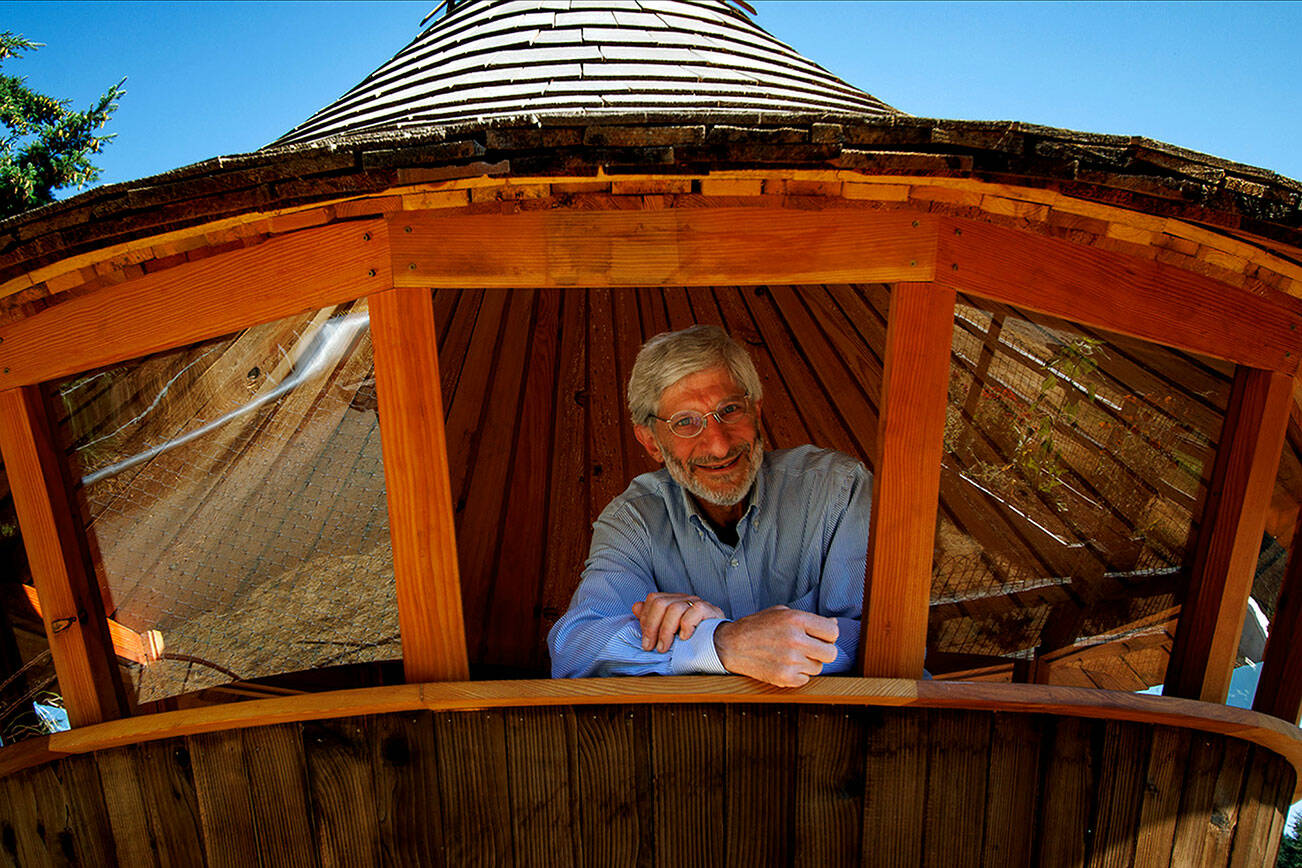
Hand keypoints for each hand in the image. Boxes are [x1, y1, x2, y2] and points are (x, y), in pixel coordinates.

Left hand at [632, 592, 725, 652]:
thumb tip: (636, 607)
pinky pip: (693, 612)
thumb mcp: (669, 633)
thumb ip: (653, 619)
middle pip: (660, 602)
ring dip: (666, 631)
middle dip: (652, 627)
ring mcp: (698, 603)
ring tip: (665, 647)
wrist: (723, 646)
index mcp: (675, 601)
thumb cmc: (694, 641)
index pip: (653, 599)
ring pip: (674, 609)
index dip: (645, 619)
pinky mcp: (710, 610)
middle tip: (651, 647)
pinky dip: (686, 627)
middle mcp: (685, 599)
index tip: (646, 640)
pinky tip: (685, 638)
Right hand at [713, 606, 838, 687]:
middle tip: (811, 649)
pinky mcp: (784, 677)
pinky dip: (798, 675)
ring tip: (792, 655)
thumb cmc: (757, 626)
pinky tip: (785, 665)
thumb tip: (834, 624)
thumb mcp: (782, 612)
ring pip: (818, 668)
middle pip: (831, 653)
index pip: (833, 632)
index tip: (820, 636)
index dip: (828, 635)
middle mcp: (796, 640)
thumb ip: (809, 619)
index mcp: (796, 619)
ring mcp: (790, 661)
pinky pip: (805, 679)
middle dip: (823, 651)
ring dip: (809, 663)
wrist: (731, 645)